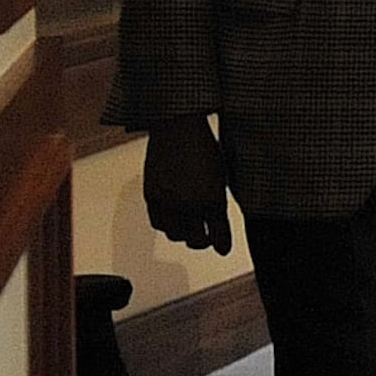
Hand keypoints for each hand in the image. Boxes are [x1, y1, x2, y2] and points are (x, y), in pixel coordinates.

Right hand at [142, 115, 233, 255]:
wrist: (177, 127)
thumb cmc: (204, 147)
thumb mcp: (222, 176)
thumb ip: (220, 202)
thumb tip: (219, 223)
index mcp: (213, 198)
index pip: (220, 234)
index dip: (222, 244)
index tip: (223, 248)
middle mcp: (190, 203)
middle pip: (196, 240)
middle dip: (204, 241)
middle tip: (207, 237)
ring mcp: (170, 201)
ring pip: (176, 235)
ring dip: (184, 234)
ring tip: (190, 225)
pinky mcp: (152, 196)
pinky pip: (158, 223)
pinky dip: (166, 224)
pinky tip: (173, 216)